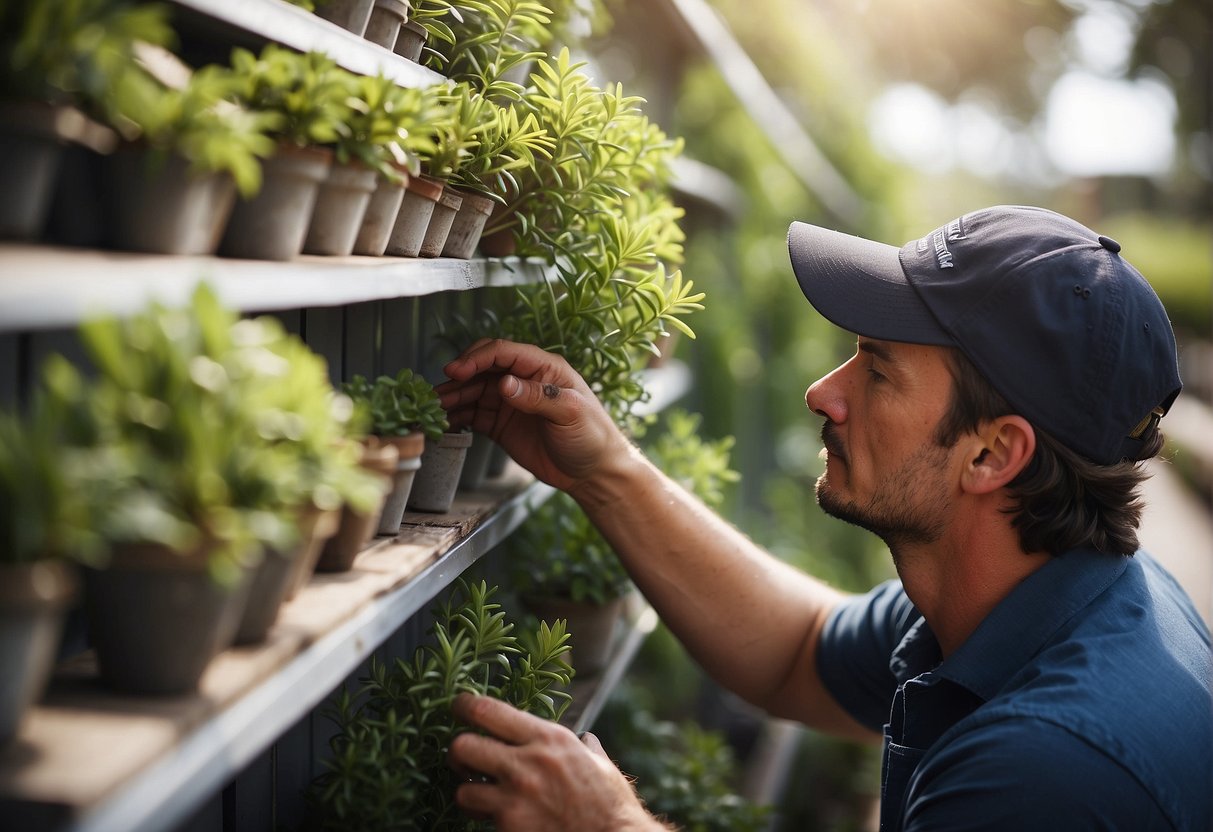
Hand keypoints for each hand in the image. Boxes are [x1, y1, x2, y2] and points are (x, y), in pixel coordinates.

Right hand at [437, 339, 629, 492]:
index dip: (477, 358)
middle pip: (483, 369)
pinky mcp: (501, 424)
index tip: (457, 371)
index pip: (504, 352)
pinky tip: (444, 422)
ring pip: (473, 392)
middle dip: (459, 377)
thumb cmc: (591, 437)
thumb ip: (537, 397)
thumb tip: (504, 383)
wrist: (593, 473)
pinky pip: (473, 414)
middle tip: (438, 391)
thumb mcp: (570, 413)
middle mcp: (523, 380)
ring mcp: (511, 402)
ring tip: (434, 407)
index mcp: (544, 369)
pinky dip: (457, 416)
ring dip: (453, 397)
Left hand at [447, 693, 662, 831]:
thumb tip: (586, 739)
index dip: (464, 706)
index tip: (458, 706)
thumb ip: (584, 748)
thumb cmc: (610, 803)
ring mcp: (516, 798)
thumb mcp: (599, 764)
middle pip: (463, 746)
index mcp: (548, 738)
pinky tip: (501, 817)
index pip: (489, 711)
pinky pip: (482, 818)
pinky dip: (486, 817)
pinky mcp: (510, 827)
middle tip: (464, 757)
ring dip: (469, 792)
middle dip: (458, 752)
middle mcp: (527, 763)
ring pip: (463, 789)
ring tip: (481, 794)